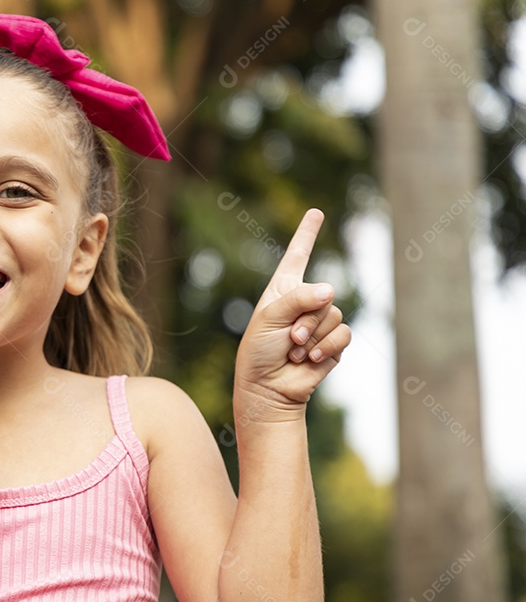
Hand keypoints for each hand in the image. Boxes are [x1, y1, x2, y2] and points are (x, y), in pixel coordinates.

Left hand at [234, 209, 350, 419]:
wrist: (267, 389)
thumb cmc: (258, 353)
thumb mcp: (268, 319)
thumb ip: (297, 299)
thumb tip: (330, 290)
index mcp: (282, 291)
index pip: (297, 256)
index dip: (306, 234)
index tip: (315, 212)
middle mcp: (304, 303)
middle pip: (323, 294)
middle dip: (306, 319)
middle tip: (287, 339)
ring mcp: (320, 323)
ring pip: (335, 315)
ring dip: (313, 336)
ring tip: (293, 351)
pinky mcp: (332, 344)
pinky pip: (343, 335)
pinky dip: (325, 348)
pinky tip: (308, 360)